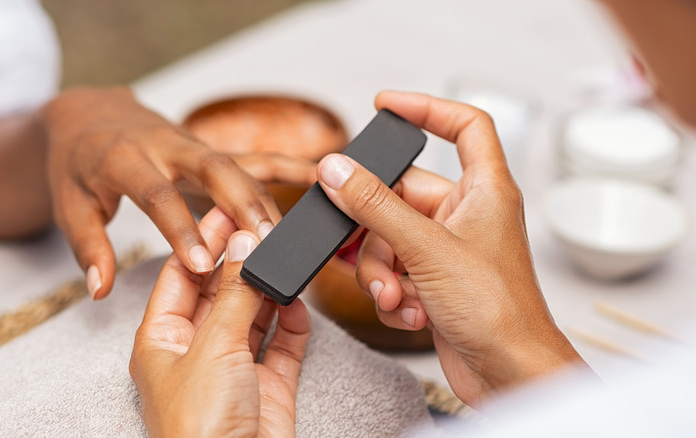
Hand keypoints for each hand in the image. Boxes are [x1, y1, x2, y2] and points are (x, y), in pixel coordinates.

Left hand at [42, 87, 314, 298]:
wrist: (90, 115)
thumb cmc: (78, 165)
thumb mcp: (70, 205)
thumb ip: (89, 246)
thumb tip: (100, 289)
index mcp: (124, 160)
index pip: (157, 195)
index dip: (179, 229)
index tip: (200, 265)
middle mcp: (165, 147)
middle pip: (211, 170)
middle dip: (241, 204)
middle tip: (265, 241)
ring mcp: (193, 145)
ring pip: (238, 166)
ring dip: (266, 199)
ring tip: (291, 236)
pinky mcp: (211, 149)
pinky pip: (252, 156)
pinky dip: (285, 165)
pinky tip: (317, 176)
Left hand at [130, 207, 310, 437]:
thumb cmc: (200, 428)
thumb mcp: (214, 347)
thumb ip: (236, 293)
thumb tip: (246, 243)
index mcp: (163, 341)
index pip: (181, 276)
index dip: (203, 242)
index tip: (228, 210)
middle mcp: (197, 351)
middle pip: (220, 291)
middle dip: (242, 261)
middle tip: (266, 226)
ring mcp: (234, 368)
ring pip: (254, 314)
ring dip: (270, 289)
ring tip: (285, 256)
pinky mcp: (268, 385)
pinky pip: (282, 343)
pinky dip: (292, 322)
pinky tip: (297, 303)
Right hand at [316, 91, 585, 405]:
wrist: (508, 375)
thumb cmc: (499, 312)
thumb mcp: (426, 248)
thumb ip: (376, 206)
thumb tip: (337, 170)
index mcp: (485, 190)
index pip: (464, 126)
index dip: (426, 108)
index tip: (386, 104)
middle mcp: (466, 215)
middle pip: (400, 195)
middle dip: (377, 231)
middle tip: (368, 247)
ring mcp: (448, 249)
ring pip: (389, 238)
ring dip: (382, 271)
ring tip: (397, 296)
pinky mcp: (434, 282)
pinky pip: (394, 270)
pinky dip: (393, 292)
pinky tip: (411, 312)